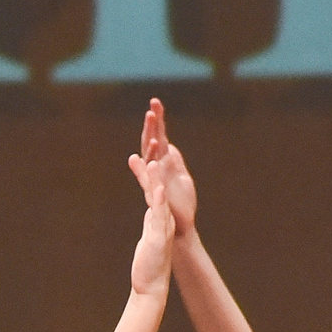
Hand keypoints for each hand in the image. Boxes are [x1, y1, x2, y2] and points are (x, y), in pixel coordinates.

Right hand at [125, 97, 197, 237]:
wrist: (179, 229)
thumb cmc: (181, 205)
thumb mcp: (181, 178)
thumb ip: (175, 162)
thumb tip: (169, 146)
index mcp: (163, 165)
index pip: (158, 138)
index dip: (157, 121)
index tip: (155, 102)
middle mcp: (156, 172)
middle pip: (151, 145)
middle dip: (152, 128)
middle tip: (151, 109)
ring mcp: (155, 185)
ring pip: (150, 163)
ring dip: (152, 149)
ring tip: (155, 134)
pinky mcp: (157, 200)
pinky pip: (152, 187)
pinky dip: (151, 176)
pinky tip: (153, 163)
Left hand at [128, 149, 175, 297]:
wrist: (152, 284)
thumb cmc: (148, 260)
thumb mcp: (149, 231)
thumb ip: (153, 215)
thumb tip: (155, 201)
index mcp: (157, 211)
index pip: (152, 182)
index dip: (151, 162)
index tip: (150, 139)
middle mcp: (161, 214)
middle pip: (157, 182)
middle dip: (155, 161)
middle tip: (154, 138)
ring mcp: (160, 223)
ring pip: (158, 197)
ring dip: (157, 177)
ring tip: (155, 158)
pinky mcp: (158, 235)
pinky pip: (159, 215)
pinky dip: (159, 201)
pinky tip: (159, 188)